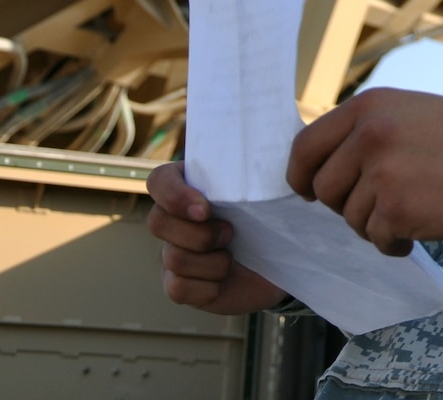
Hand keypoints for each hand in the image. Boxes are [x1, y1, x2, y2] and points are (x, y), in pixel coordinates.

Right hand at [145, 163, 284, 313]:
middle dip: (199, 233)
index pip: (159, 180)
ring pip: (173, 258)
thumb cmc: (275, 219)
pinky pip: (177, 288)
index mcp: (192, 187)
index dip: (174, 195)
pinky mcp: (179, 285)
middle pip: (157, 221)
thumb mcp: (271, 193)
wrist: (282, 264)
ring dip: (213, 262)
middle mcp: (175, 219)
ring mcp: (173, 252)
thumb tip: (285, 155)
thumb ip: (264, 172)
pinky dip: (207, 287)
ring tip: (232, 258)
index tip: (205, 209)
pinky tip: (224, 281)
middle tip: (230, 233)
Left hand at [287, 88, 442, 255]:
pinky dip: (394, 242)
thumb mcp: (405, 111)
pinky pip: (377, 239)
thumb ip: (363, 130)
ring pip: (351, 218)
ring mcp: (381, 174)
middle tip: (380, 203)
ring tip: (411, 211)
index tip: (307, 191)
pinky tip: (417, 229)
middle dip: (347, 204)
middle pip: (324, 189)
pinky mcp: (397, 210)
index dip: (300, 175)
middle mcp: (368, 136)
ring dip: (376, 223)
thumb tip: (323, 167)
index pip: (305, 147)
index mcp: (366, 108)